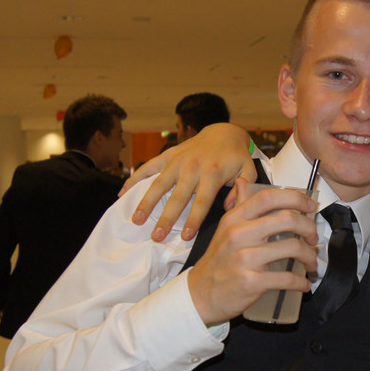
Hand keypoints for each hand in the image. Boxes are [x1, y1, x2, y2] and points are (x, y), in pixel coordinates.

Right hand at [120, 123, 255, 241]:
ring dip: (146, 202)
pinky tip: (122, 194)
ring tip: (136, 220)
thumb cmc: (236, 158)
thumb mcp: (247, 171)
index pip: (202, 202)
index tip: (185, 237)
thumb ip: (242, 190)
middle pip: (177, 197)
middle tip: (156, 237)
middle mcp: (192, 167)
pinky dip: (134, 179)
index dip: (193, 220)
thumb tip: (229, 206)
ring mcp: (177, 160)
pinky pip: (148, 167)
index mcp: (213, 174)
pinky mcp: (167, 155)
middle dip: (166, 219)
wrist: (223, 133)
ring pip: (159, 184)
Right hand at [187, 179, 317, 324]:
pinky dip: (301, 282)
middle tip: (313, 238)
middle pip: (288, 219)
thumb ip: (239, 205)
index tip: (310, 206)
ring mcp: (245, 258)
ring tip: (311, 262)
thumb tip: (244, 182)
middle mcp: (239, 234)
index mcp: (235, 218)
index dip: (296, 197)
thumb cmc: (218, 261)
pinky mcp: (251, 282)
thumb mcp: (224, 229)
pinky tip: (304, 284)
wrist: (200, 294)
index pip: (269, 197)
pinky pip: (287, 278)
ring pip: (293, 248)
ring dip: (310, 256)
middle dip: (309, 227)